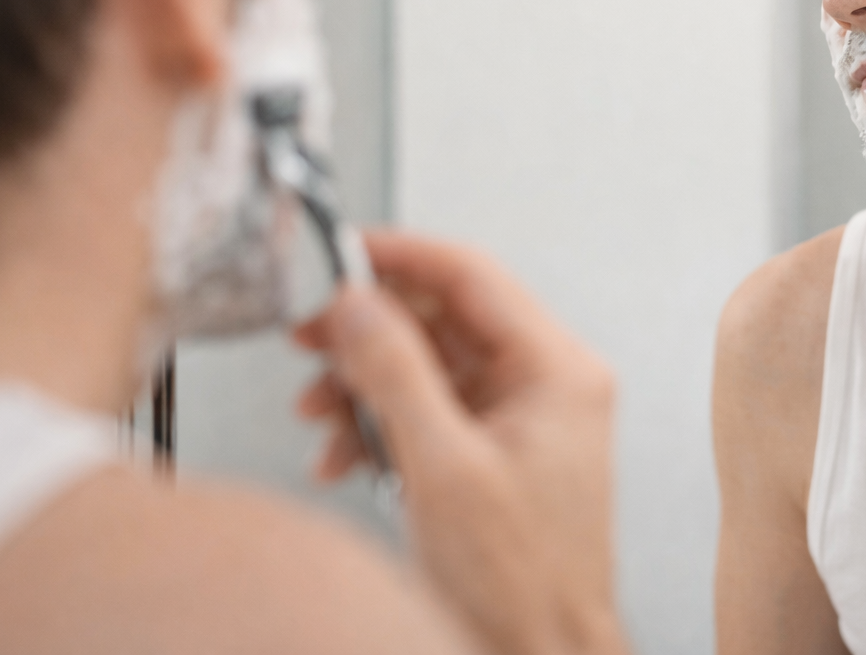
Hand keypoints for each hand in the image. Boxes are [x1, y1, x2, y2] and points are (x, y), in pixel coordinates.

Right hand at [293, 231, 628, 654]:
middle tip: (308, 334)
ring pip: (428, 366)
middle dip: (368, 331)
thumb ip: (395, 374)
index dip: (399, 257)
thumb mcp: (442, 468)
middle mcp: (547, 383)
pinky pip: (430, 411)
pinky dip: (380, 425)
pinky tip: (342, 455)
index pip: (471, 276)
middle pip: (443, 320)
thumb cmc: (522, 584)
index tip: (341, 251)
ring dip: (364, 384)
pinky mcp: (496, 451)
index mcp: (557, 369)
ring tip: (319, 411)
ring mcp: (522, 417)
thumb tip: (357, 304)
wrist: (538, 653)